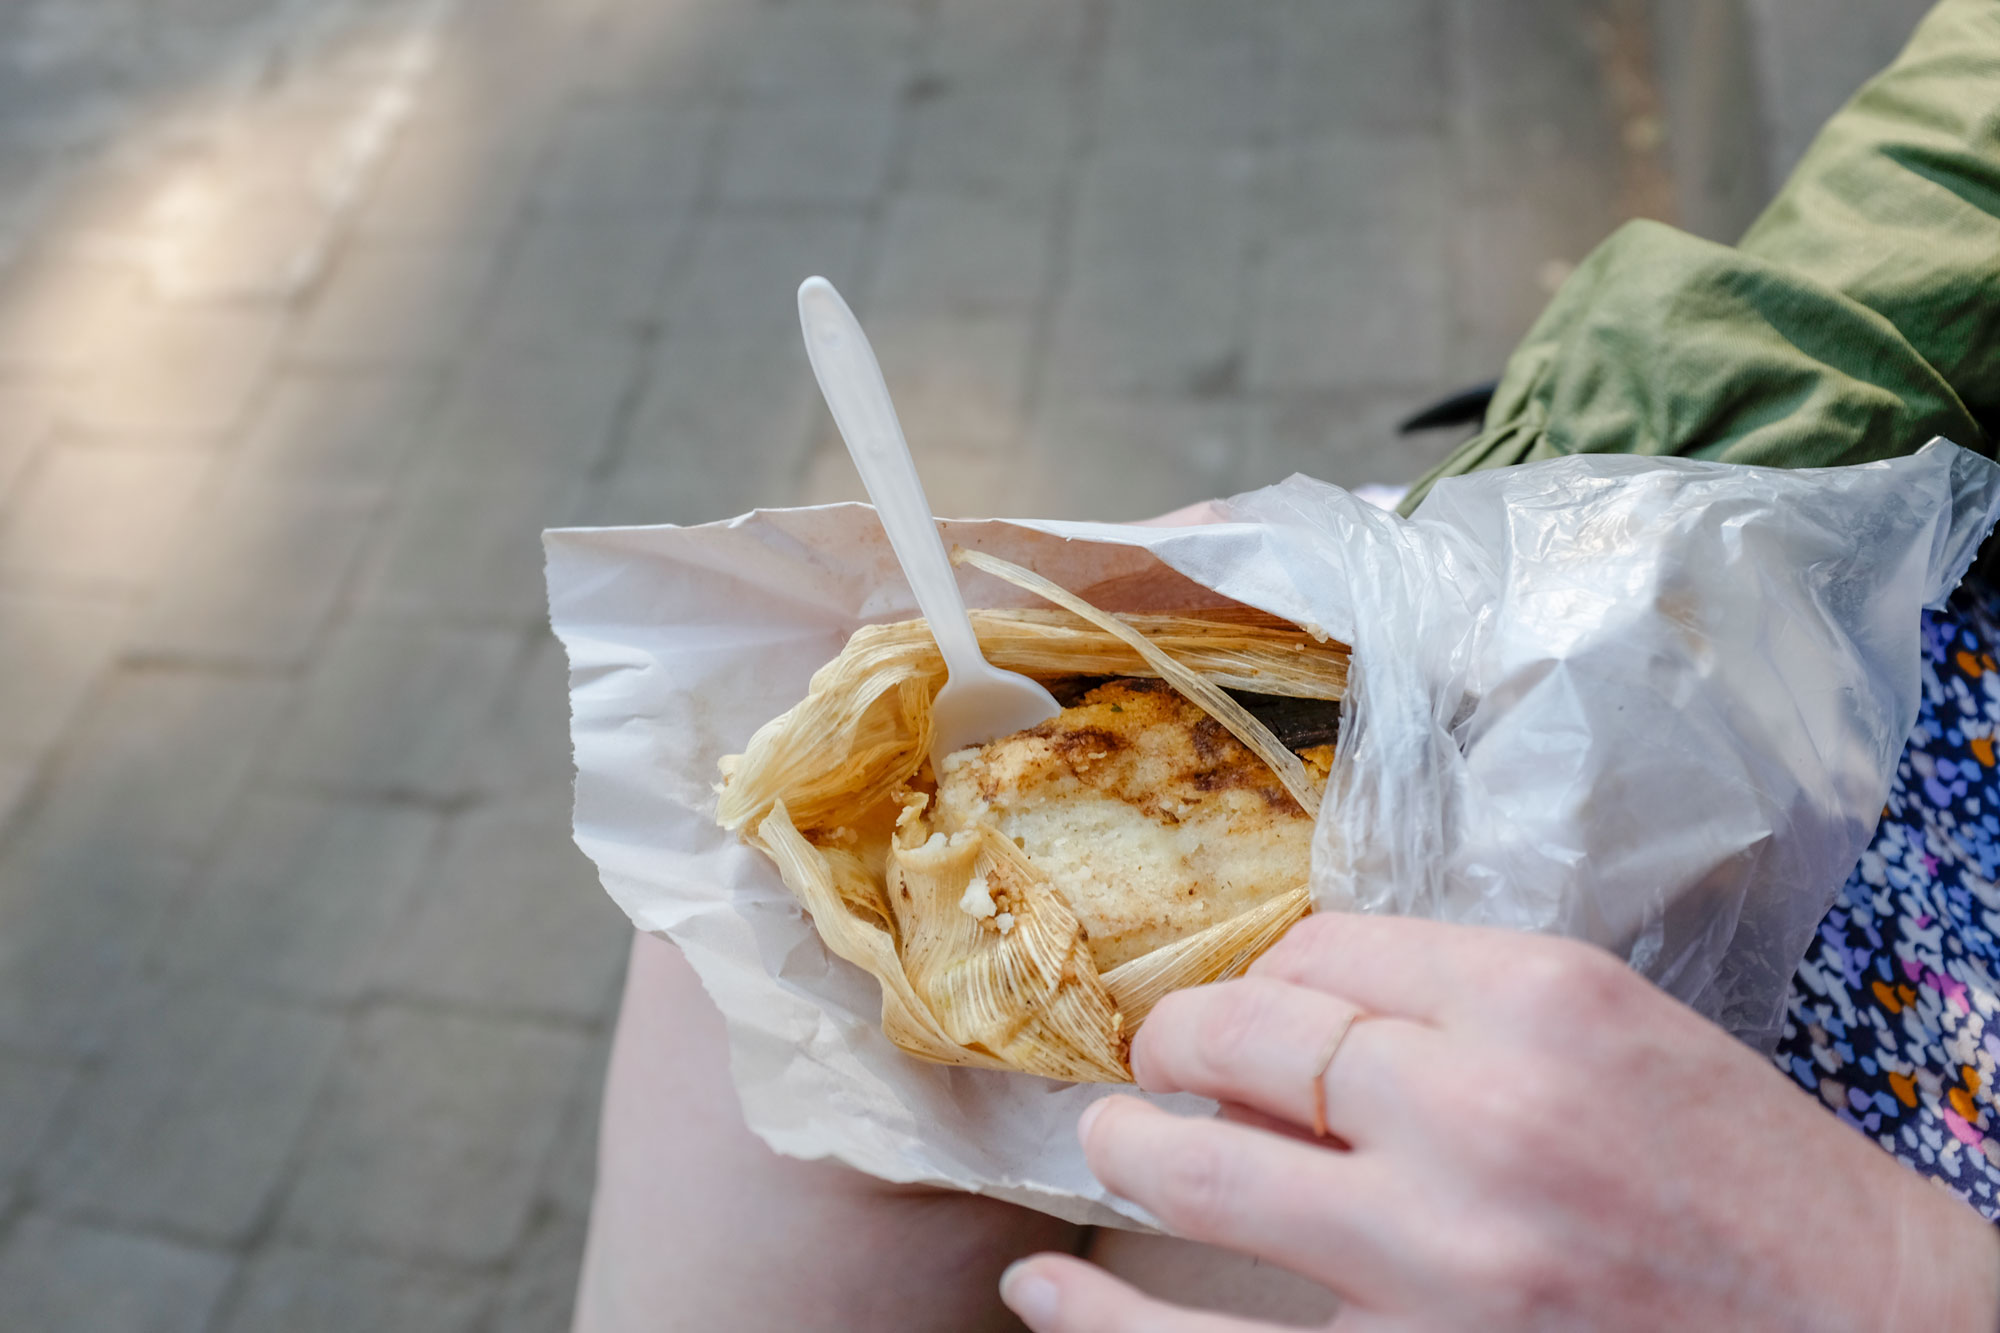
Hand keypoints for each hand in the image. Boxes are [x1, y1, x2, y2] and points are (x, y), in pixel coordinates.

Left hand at [1000, 915, 1999, 1330]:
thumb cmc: (1748, 1182)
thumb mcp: (1621, 1030)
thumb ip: (1459, 997)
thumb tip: (1289, 1002)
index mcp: (1539, 1005)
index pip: (1323, 949)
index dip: (1267, 974)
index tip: (1257, 998)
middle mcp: (1477, 1121)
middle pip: (1244, 1040)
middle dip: (1175, 1040)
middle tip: (1159, 1054)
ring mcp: (1437, 1267)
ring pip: (1201, 1181)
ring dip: (1129, 1149)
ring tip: (1112, 1139)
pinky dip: (1101, 1324)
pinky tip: (1044, 1298)